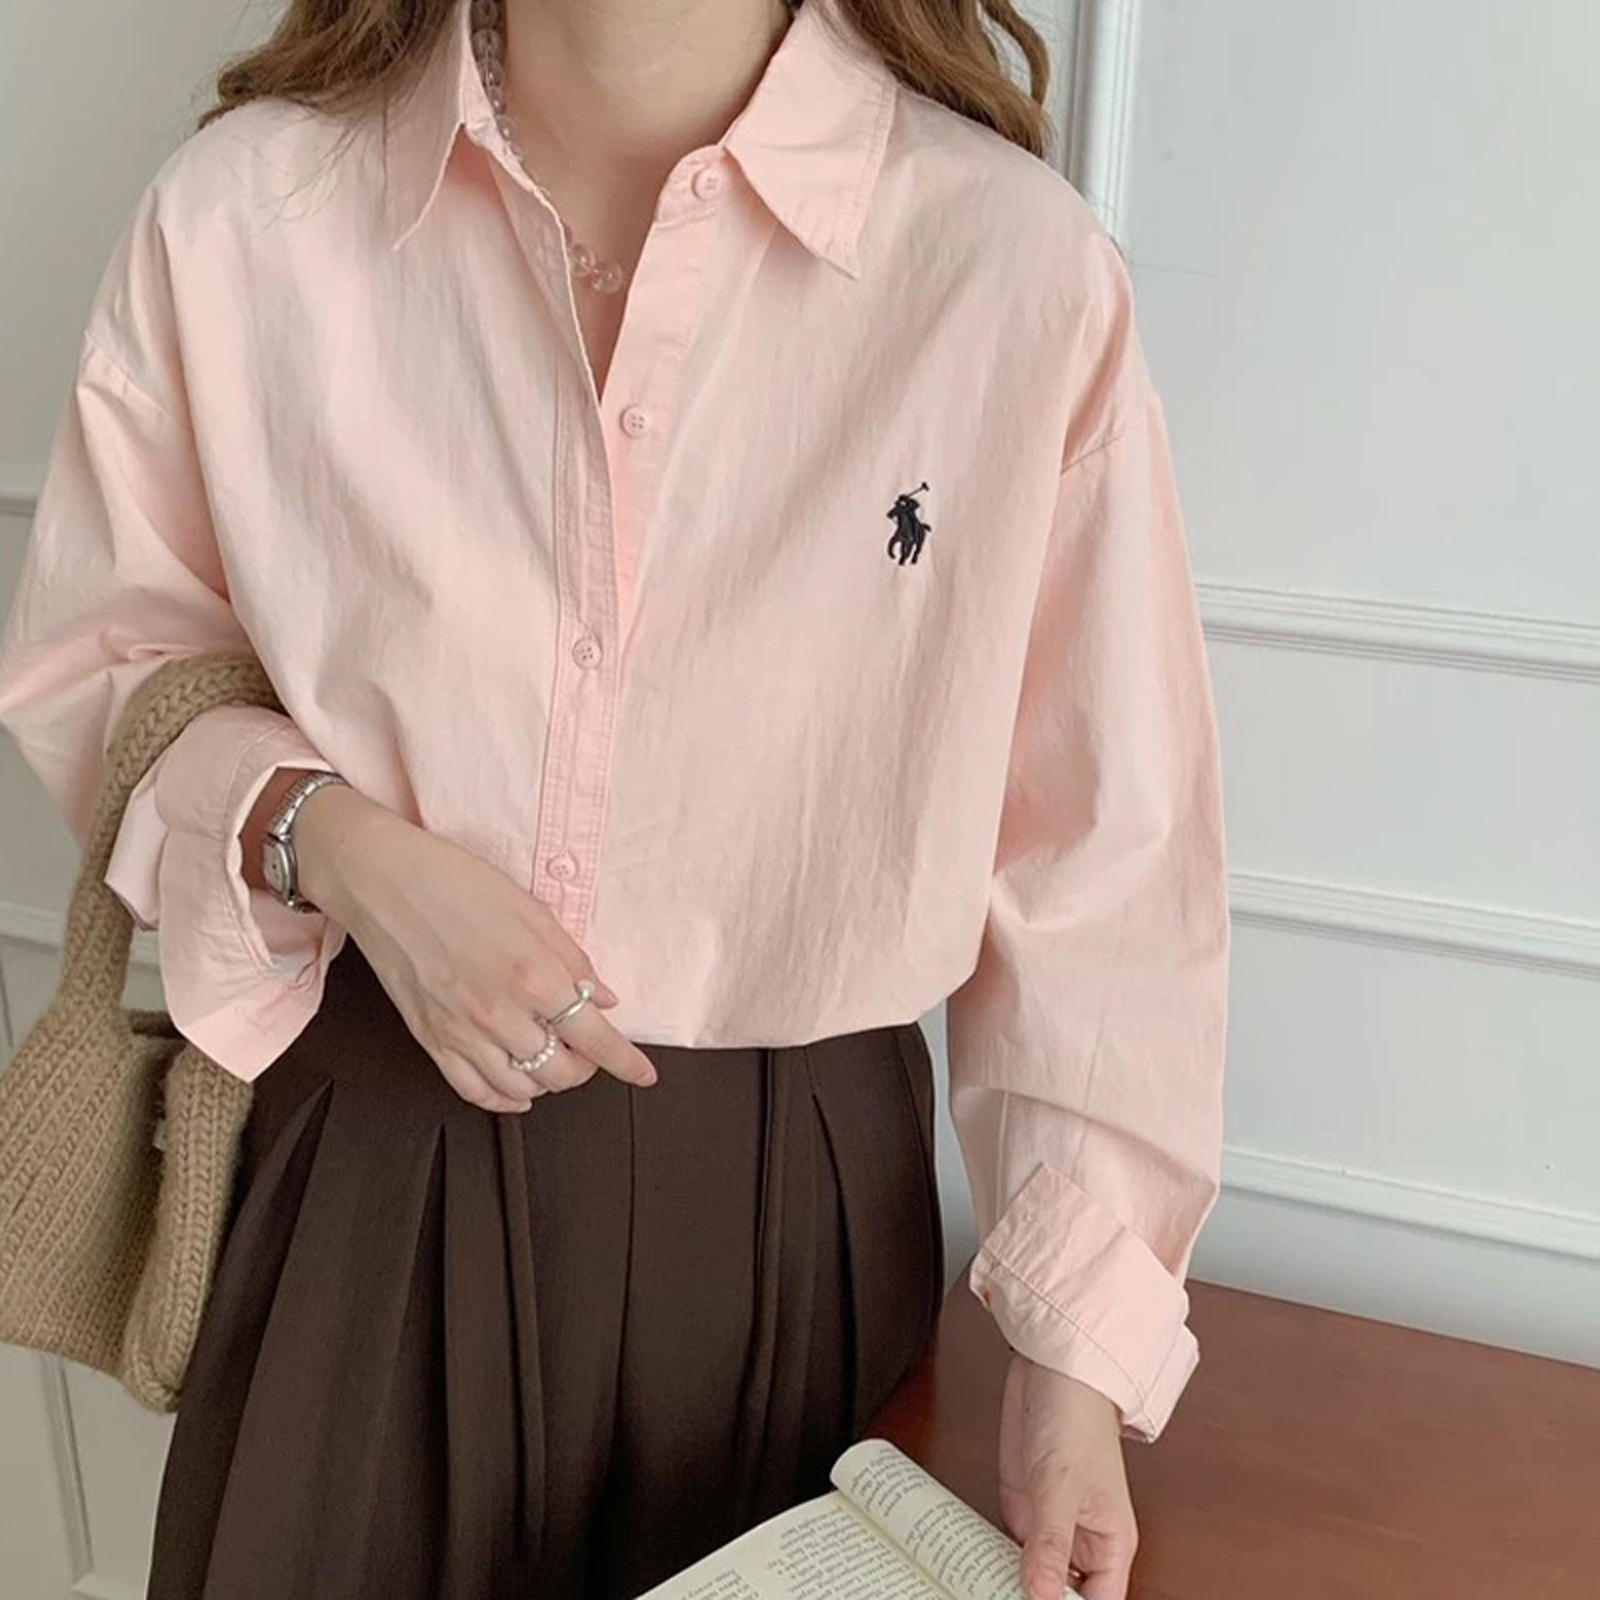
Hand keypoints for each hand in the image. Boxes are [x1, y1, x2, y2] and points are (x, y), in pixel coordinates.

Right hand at [291, 783, 659, 1111]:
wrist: (380, 878)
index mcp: (532, 974)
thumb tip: (603, 998)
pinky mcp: (429, 1038)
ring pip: (520, 1086)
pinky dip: (502, 1099)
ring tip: (557, 1063)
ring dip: (548, 1083)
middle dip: (586, 1068)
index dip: (626, 1062)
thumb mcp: (530, 908)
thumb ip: (572, 959)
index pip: (594, 1036)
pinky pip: (472, 1089)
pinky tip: (518, 1092)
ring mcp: (460, 1030)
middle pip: (561, 1071)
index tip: (644, 1073)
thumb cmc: (454, 880)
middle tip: (590, 1050)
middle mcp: (499, 1012)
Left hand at [998, 1353, 1137, 1599]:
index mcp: (1111, 1542)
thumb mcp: (1061, 1483)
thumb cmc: (1076, 1416)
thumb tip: (1041, 1597)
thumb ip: (1051, 1542)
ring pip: (1032, 1576)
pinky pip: (1008, 1547)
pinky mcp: (1023, 1505)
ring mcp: (1050, 1524)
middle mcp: (1082, 1540)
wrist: (1051, 1367)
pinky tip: (968, 1567)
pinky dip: (991, 1557)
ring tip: (974, 1589)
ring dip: (1007, 1584)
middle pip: (1063, 1595)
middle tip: (991, 1598)